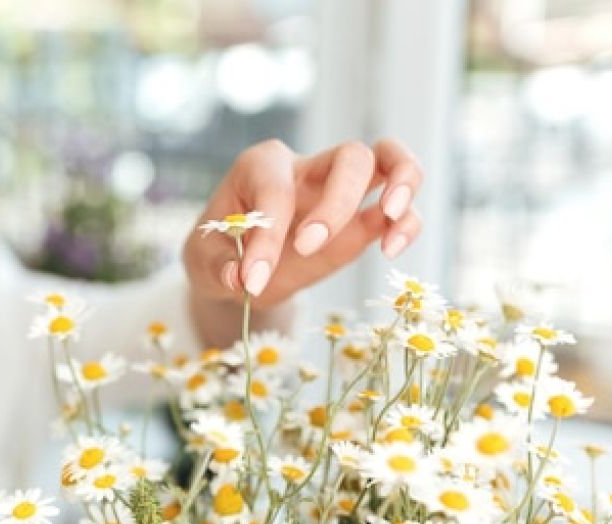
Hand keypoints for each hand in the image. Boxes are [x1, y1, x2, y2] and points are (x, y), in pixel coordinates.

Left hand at [184, 138, 423, 307]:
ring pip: (388, 158)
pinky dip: (407, 224)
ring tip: (392, 215)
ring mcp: (340, 191)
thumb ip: (220, 265)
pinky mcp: (361, 222)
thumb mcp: (203, 260)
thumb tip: (241, 278)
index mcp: (261, 166)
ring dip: (403, 180)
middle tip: (307, 247)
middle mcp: (307, 168)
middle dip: (337, 202)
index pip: (276, 190)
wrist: (237, 269)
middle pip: (350, 156)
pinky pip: (400, 209)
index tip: (252, 280)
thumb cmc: (218, 251)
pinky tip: (391, 250)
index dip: (266, 235)